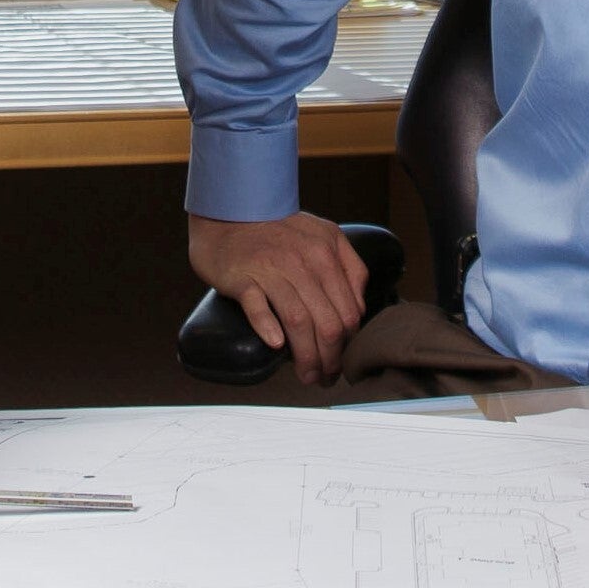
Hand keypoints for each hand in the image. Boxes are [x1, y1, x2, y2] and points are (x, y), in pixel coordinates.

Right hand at [188, 211, 370, 385]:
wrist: (230, 210)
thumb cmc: (277, 230)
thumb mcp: (323, 236)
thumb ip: (348, 267)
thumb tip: (358, 309)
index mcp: (327, 252)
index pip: (349, 311)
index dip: (349, 344)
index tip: (342, 361)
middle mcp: (303, 260)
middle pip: (328, 321)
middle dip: (331, 359)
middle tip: (326, 377)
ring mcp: (271, 268)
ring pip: (298, 320)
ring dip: (306, 356)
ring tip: (307, 376)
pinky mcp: (242, 277)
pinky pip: (258, 306)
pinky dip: (268, 327)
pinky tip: (276, 345)